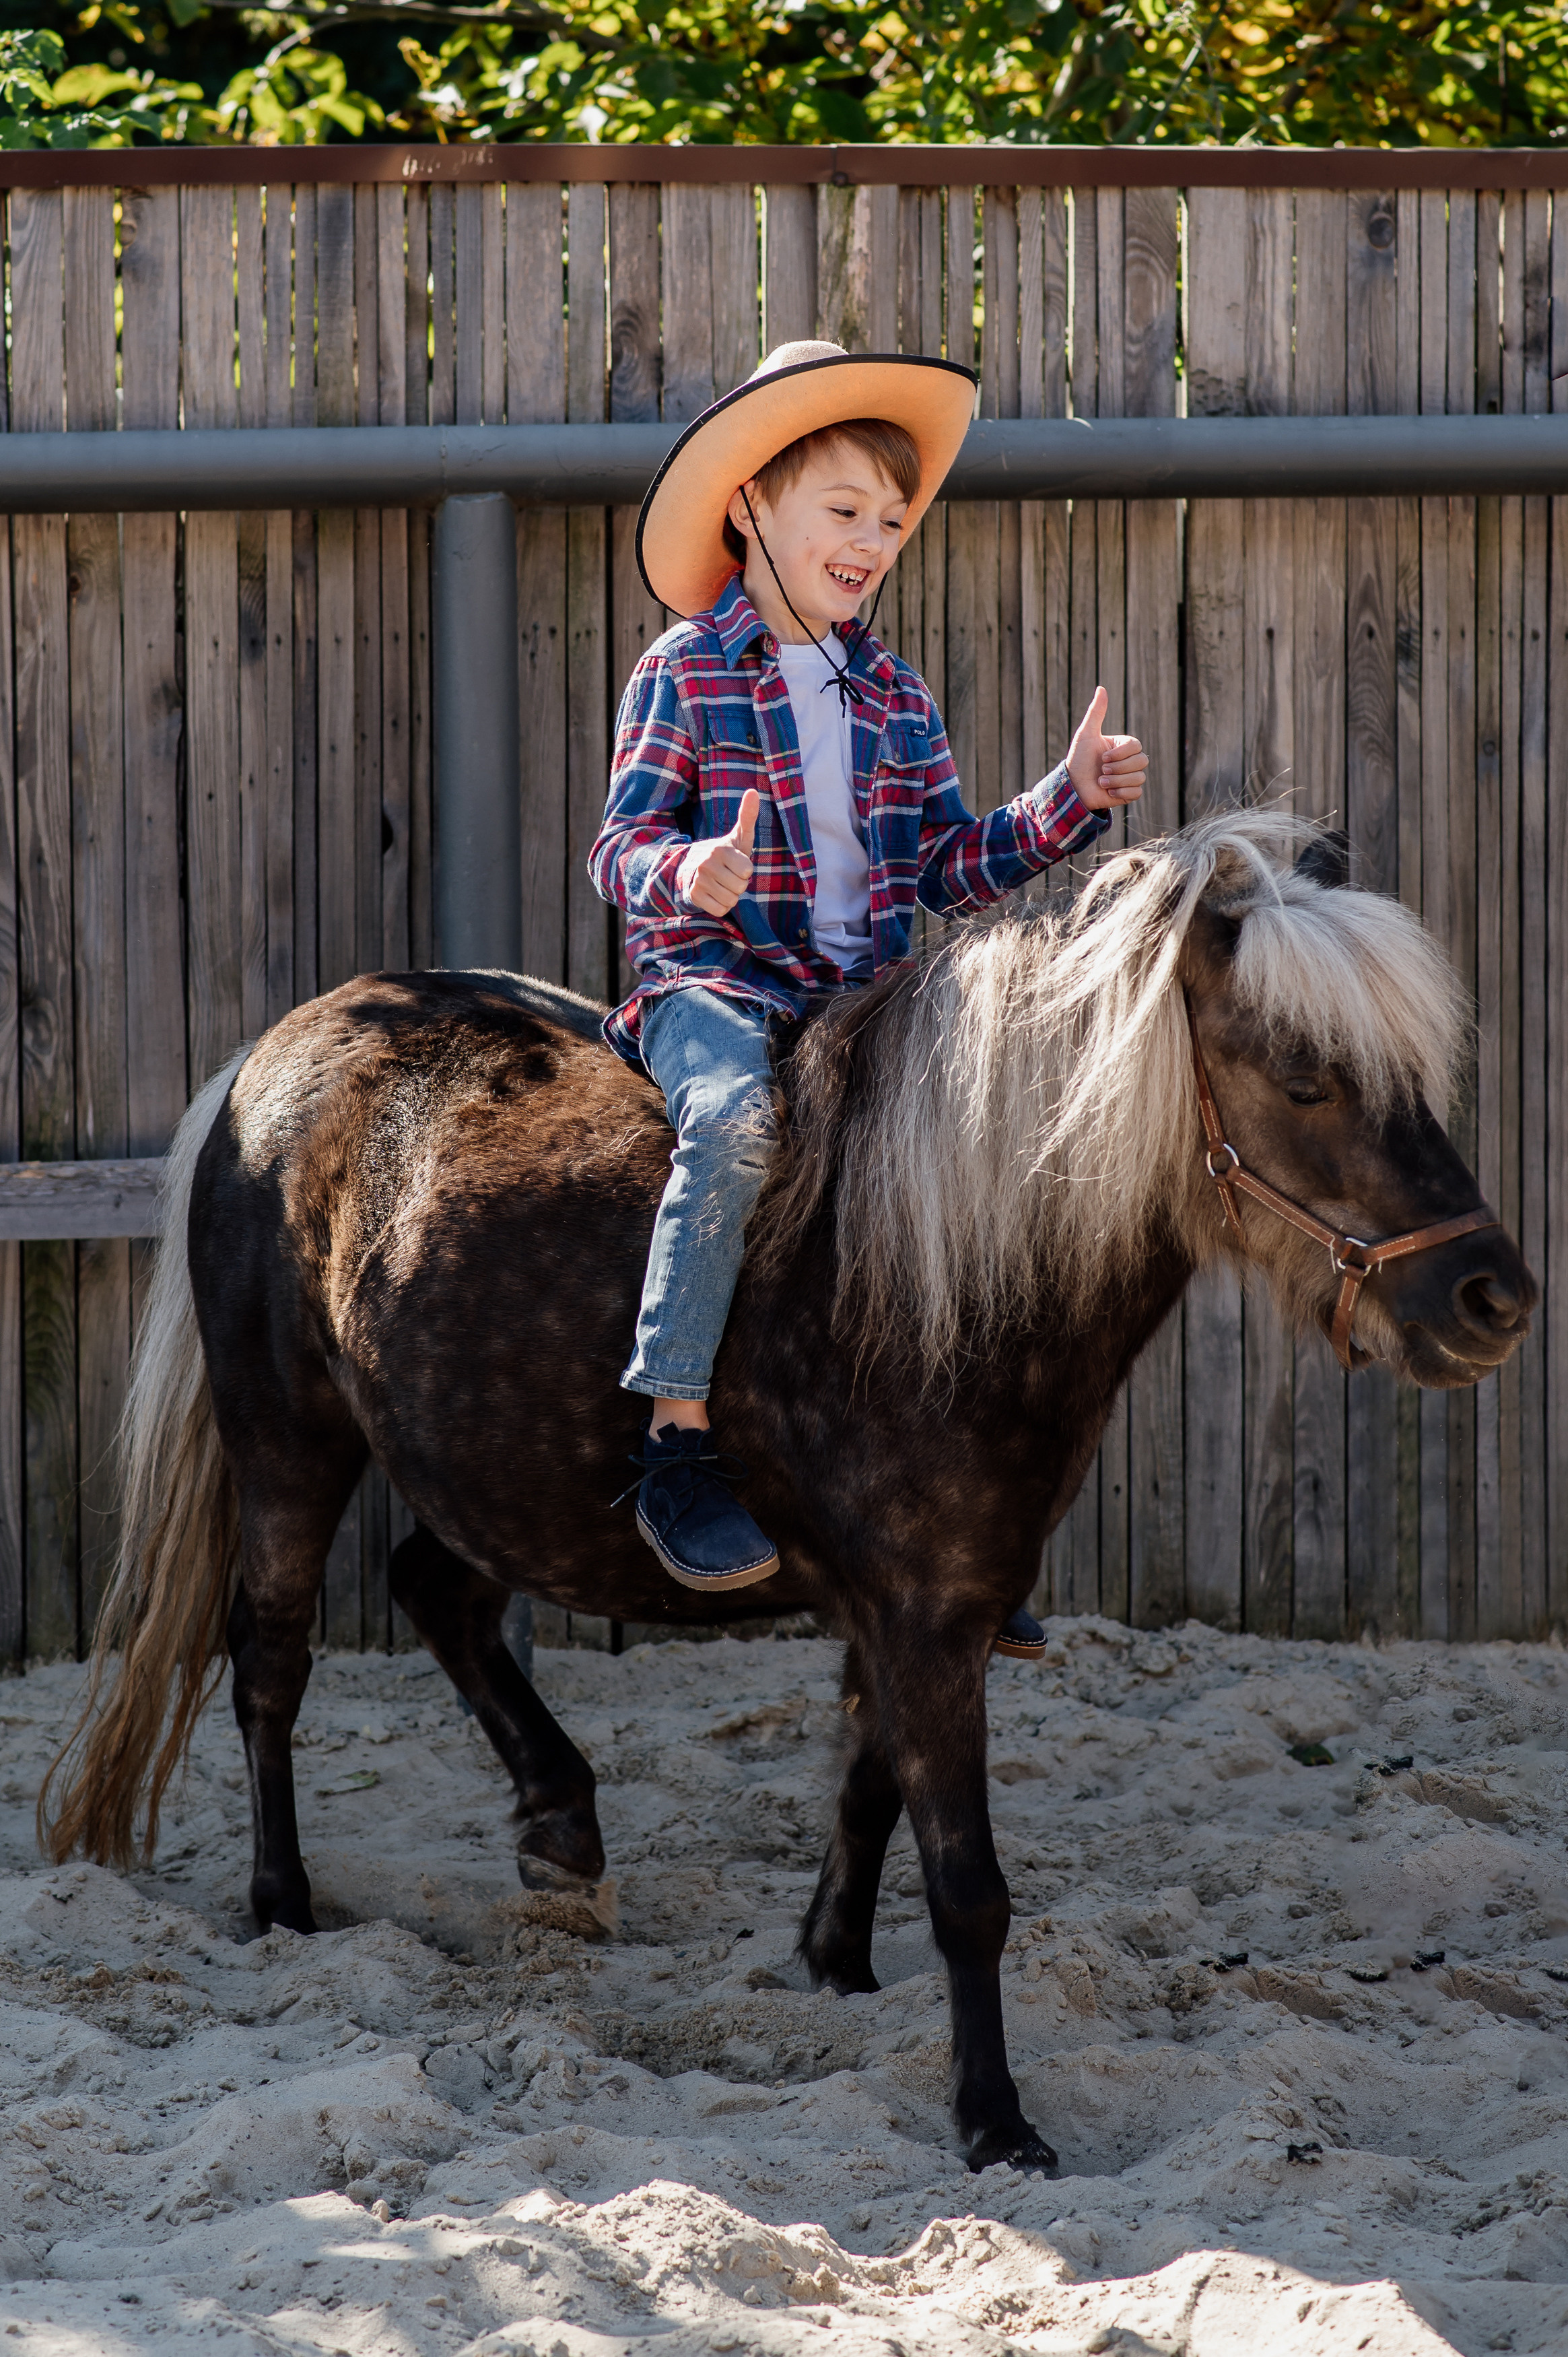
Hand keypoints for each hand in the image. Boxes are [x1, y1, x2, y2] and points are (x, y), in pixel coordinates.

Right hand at [677, 789, 758, 917]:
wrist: (692, 868)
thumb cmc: (724, 854)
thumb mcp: (738, 836)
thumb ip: (747, 816)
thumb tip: (753, 791)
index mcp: (720, 849)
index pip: (747, 871)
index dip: (745, 871)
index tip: (736, 865)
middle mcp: (707, 864)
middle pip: (740, 888)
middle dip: (738, 885)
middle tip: (729, 876)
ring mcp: (699, 881)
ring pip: (731, 900)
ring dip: (730, 896)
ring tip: (722, 884)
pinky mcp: (694, 896)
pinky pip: (720, 910)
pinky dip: (720, 906)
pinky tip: (714, 895)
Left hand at [1066, 685, 1147, 810]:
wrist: (1072, 786)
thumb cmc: (1078, 759)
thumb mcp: (1086, 734)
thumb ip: (1096, 712)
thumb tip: (1101, 688)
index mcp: (1123, 746)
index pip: (1136, 746)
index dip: (1120, 753)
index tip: (1102, 757)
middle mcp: (1129, 761)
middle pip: (1142, 761)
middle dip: (1119, 768)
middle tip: (1101, 770)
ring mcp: (1130, 777)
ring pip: (1139, 777)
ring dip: (1117, 781)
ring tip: (1101, 781)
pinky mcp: (1128, 794)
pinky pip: (1137, 793)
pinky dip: (1121, 793)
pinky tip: (1108, 792)